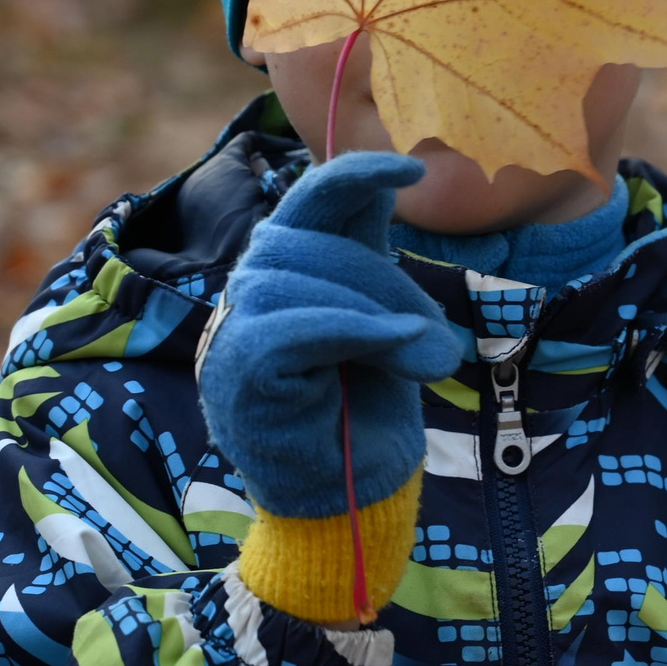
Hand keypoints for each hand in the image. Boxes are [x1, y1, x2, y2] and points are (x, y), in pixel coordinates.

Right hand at [199, 152, 470, 522]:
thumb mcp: (384, 317)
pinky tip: (391, 345)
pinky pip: (294, 327)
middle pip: (310, 239)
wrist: (350, 497)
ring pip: (300, 278)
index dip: (354, 175)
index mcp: (286, 272)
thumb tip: (394, 180)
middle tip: (434, 342)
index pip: (308, 201)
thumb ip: (377, 257)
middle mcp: (250, 292)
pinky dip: (352, 329)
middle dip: (385, 279)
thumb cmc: (367, 409)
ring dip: (376, 312)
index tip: (412, 168)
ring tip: (422, 360)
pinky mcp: (236, 371)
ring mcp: (232, 330)